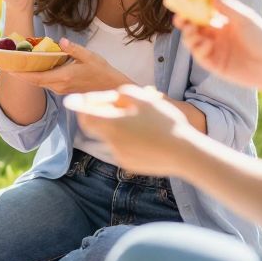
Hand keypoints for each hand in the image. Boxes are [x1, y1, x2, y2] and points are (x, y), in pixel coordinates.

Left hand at [12, 38, 129, 94]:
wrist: (112, 88)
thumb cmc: (102, 72)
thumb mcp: (90, 56)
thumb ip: (74, 49)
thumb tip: (61, 41)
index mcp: (64, 77)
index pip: (37, 78)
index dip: (21, 74)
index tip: (9, 68)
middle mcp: (60, 86)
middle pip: (34, 81)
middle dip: (20, 73)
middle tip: (7, 63)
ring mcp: (61, 90)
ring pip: (39, 83)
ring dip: (27, 75)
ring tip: (16, 64)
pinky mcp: (64, 89)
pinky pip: (46, 83)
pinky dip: (37, 76)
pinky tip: (33, 67)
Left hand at [74, 85, 190, 175]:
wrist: (184, 153)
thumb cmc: (164, 122)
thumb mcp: (142, 98)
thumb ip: (119, 95)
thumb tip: (107, 98)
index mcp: (110, 124)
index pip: (84, 116)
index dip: (81, 106)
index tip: (77, 100)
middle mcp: (110, 142)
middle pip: (97, 126)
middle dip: (102, 115)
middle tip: (117, 107)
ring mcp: (119, 156)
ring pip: (111, 137)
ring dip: (119, 127)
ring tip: (143, 121)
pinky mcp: (129, 165)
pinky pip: (123, 148)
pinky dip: (128, 140)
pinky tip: (147, 136)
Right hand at [177, 0, 261, 89]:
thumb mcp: (244, 18)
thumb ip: (226, 6)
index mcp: (224, 23)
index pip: (203, 13)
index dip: (191, 8)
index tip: (182, 0)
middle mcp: (217, 37)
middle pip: (194, 28)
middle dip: (184, 23)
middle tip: (179, 18)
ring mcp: (215, 51)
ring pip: (193, 41)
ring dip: (189, 35)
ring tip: (191, 30)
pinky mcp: (215, 65)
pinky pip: (200, 56)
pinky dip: (199, 49)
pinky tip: (206, 44)